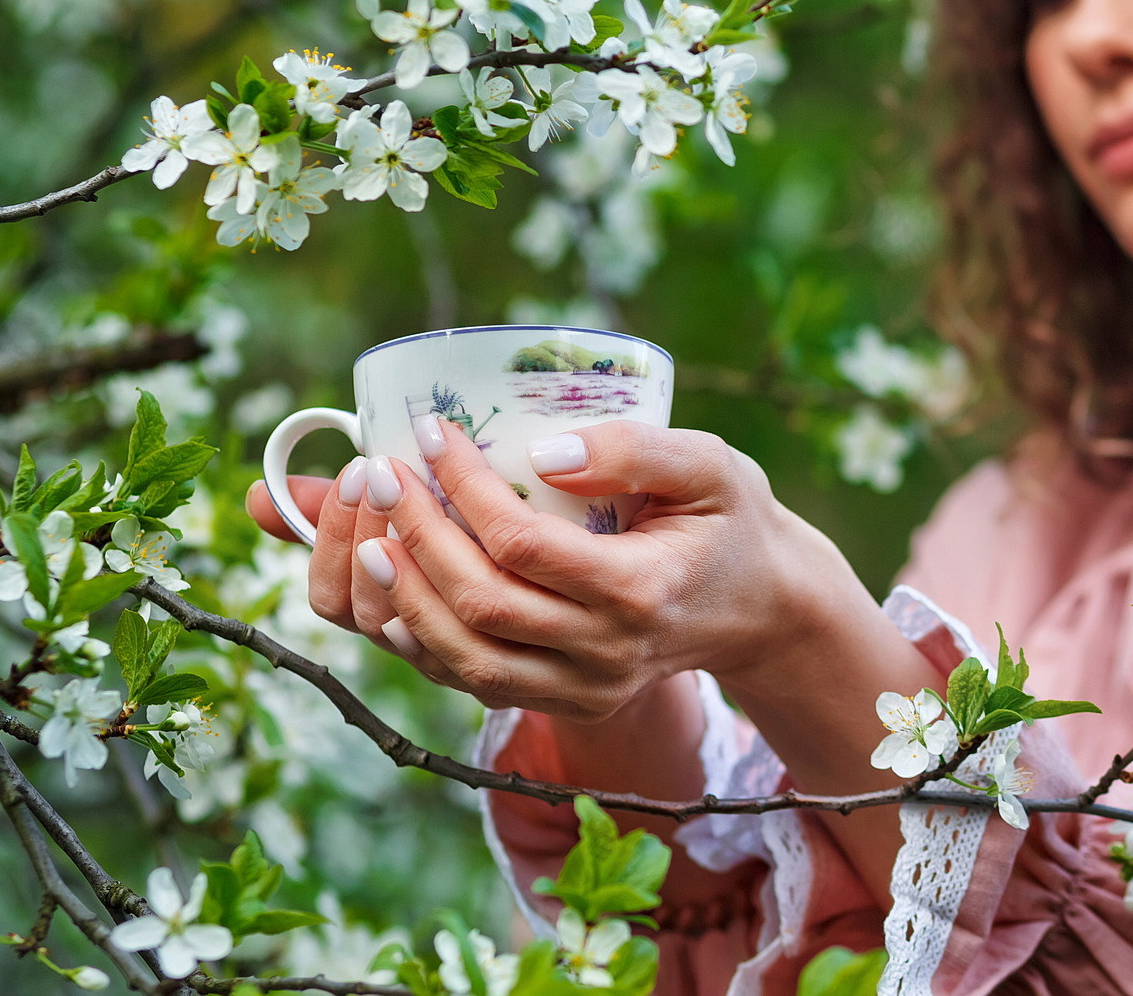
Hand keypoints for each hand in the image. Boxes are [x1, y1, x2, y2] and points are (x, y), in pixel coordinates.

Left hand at [255, 417, 879, 717]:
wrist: (759, 609)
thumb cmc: (731, 523)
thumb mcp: (712, 467)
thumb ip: (638, 451)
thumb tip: (544, 450)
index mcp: (641, 592)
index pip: (524, 546)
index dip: (465, 489)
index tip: (434, 431)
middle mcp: (607, 655)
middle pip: (480, 607)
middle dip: (417, 535)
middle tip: (382, 474)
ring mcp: (583, 689)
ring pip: (465, 660)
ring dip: (405, 597)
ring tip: (372, 535)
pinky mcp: (564, 702)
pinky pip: (471, 683)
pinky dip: (420, 639)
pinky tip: (393, 589)